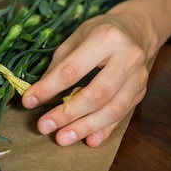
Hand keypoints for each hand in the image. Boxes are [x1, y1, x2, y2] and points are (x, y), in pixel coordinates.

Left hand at [22, 12, 152, 146]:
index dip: (49, 88)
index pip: (73, 70)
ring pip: (113, 109)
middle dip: (68, 114)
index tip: (29, 101)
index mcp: (106, 38)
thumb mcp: (75, 39)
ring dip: (85, 127)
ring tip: (62, 138)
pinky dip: (105, 130)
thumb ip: (58, 66)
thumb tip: (38, 94)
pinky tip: (90, 141)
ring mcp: (138, 77)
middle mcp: (127, 58)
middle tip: (44, 126)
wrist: (137, 29)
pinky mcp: (141, 92)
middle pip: (96, 94)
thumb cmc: (99, 32)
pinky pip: (122, 115)